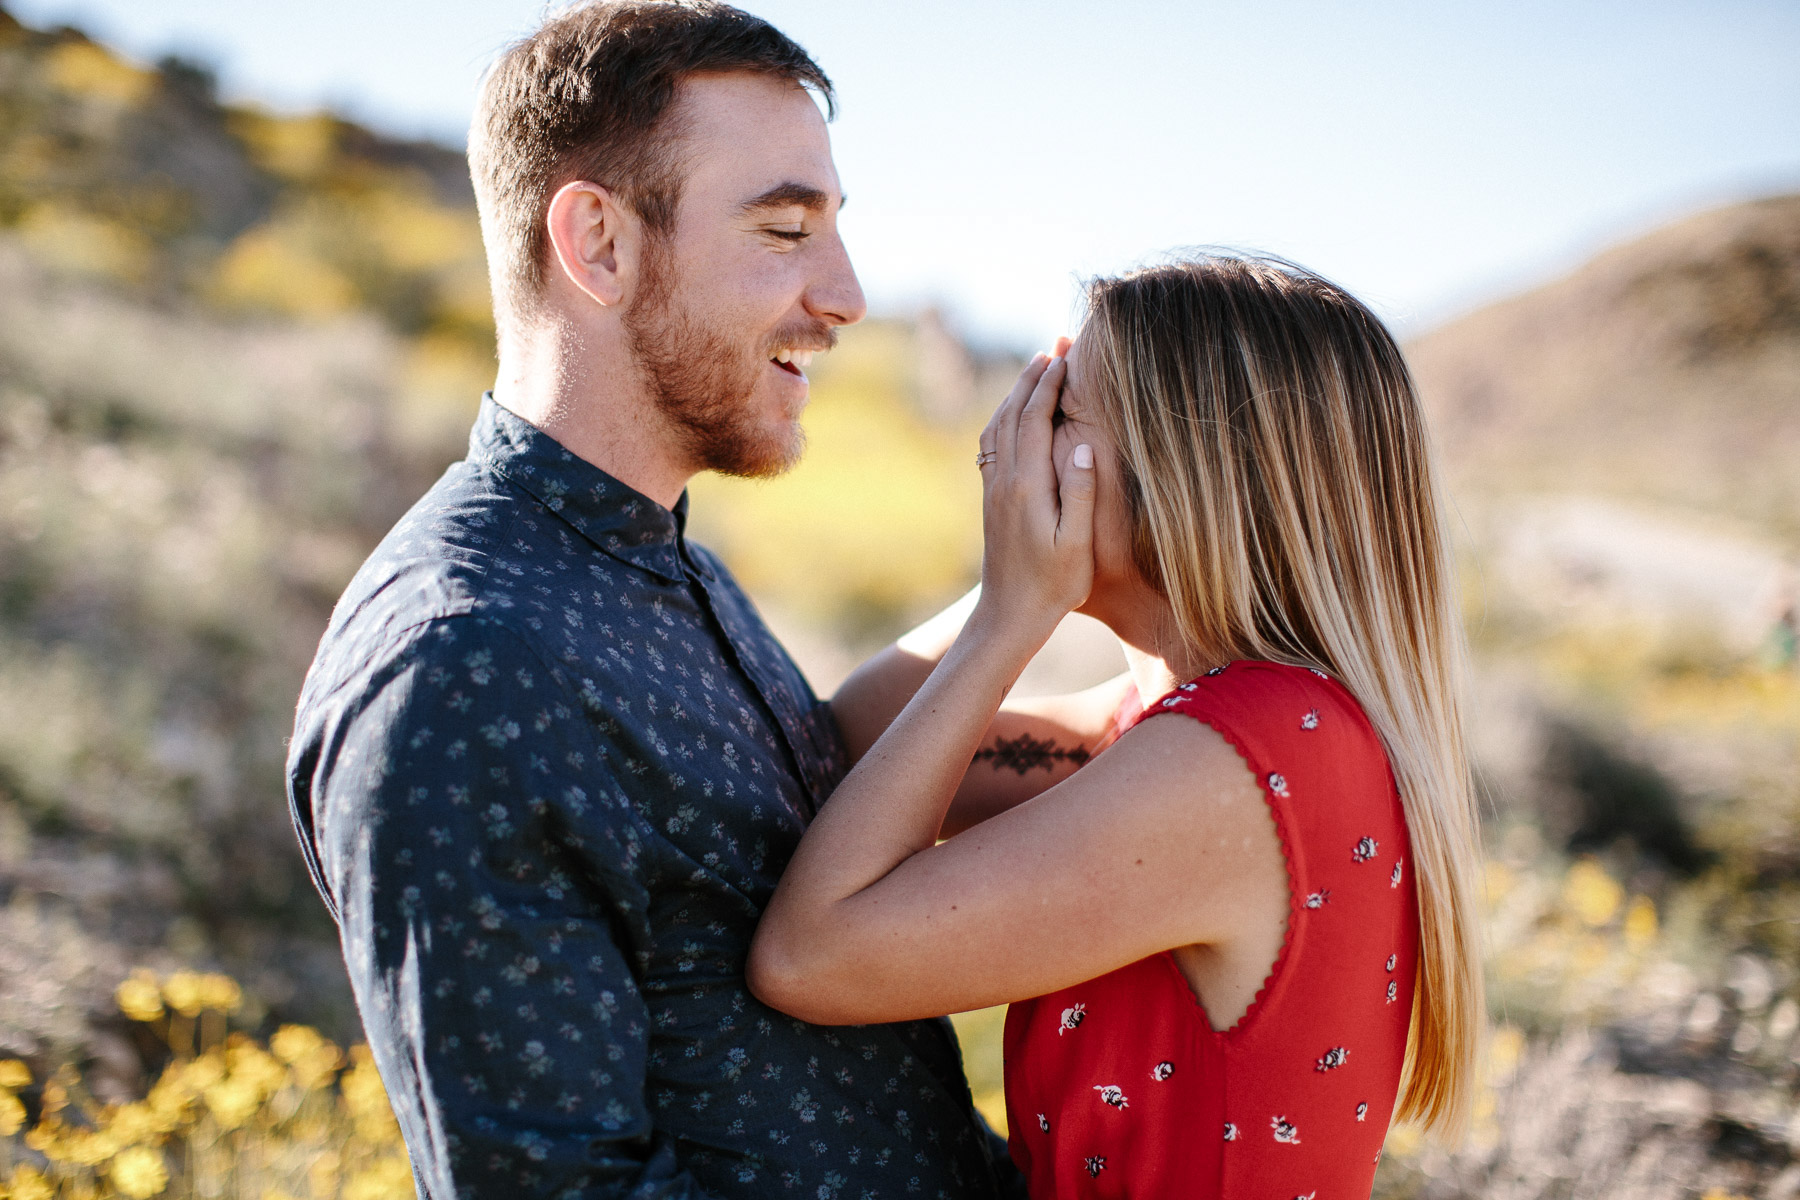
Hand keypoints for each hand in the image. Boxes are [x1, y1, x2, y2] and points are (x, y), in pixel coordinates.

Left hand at [973, 352, 1095, 645]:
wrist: (1009, 615)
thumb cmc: (1053, 585)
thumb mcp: (1075, 544)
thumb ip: (1079, 494)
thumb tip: (1079, 446)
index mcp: (1027, 486)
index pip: (1034, 419)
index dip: (1049, 384)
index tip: (1065, 355)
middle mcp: (1004, 481)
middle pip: (1012, 414)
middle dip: (1032, 377)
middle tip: (1053, 347)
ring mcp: (994, 490)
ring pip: (998, 427)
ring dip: (1016, 394)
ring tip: (1037, 370)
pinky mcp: (992, 500)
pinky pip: (993, 445)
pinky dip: (1005, 418)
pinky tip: (1016, 414)